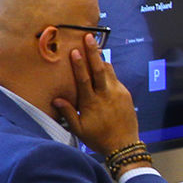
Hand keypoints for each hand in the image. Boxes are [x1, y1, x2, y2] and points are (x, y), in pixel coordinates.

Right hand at [52, 35, 142, 158]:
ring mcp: (118, 93)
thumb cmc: (98, 138)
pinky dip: (108, 72)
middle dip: (93, 52)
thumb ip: (67, 113)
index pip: (84, 79)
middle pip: (99, 69)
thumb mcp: (79, 129)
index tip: (75, 51)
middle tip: (89, 37)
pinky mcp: (126, 94)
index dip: (78, 64)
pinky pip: (115, 78)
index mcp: (92, 103)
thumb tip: (56, 99)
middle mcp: (106, 95)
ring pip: (109, 71)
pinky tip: (102, 68)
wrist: (124, 145)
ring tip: (95, 47)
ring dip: (101, 59)